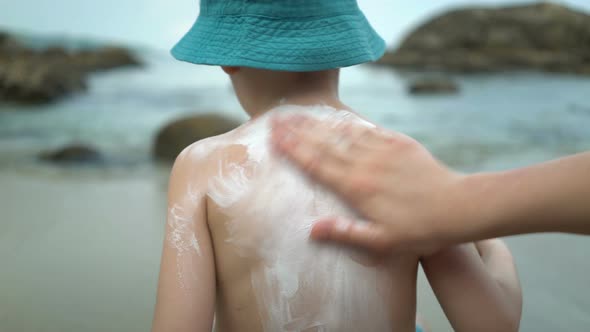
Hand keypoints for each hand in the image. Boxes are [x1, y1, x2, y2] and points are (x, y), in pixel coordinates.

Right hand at [271, 114, 466, 254]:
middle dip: (298, 130)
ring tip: (299, 114)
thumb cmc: (419, 229)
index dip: (293, 149)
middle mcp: (365, 163)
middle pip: (324, 144)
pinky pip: (367, 129)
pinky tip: (338, 118)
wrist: (457, 206)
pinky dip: (348, 123)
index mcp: (356, 187)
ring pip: (342, 133)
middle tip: (277, 117)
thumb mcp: (381, 242)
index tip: (275, 136)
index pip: (316, 164)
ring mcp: (382, 150)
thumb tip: (312, 230)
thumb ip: (345, 233)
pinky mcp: (398, 143)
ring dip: (318, 123)